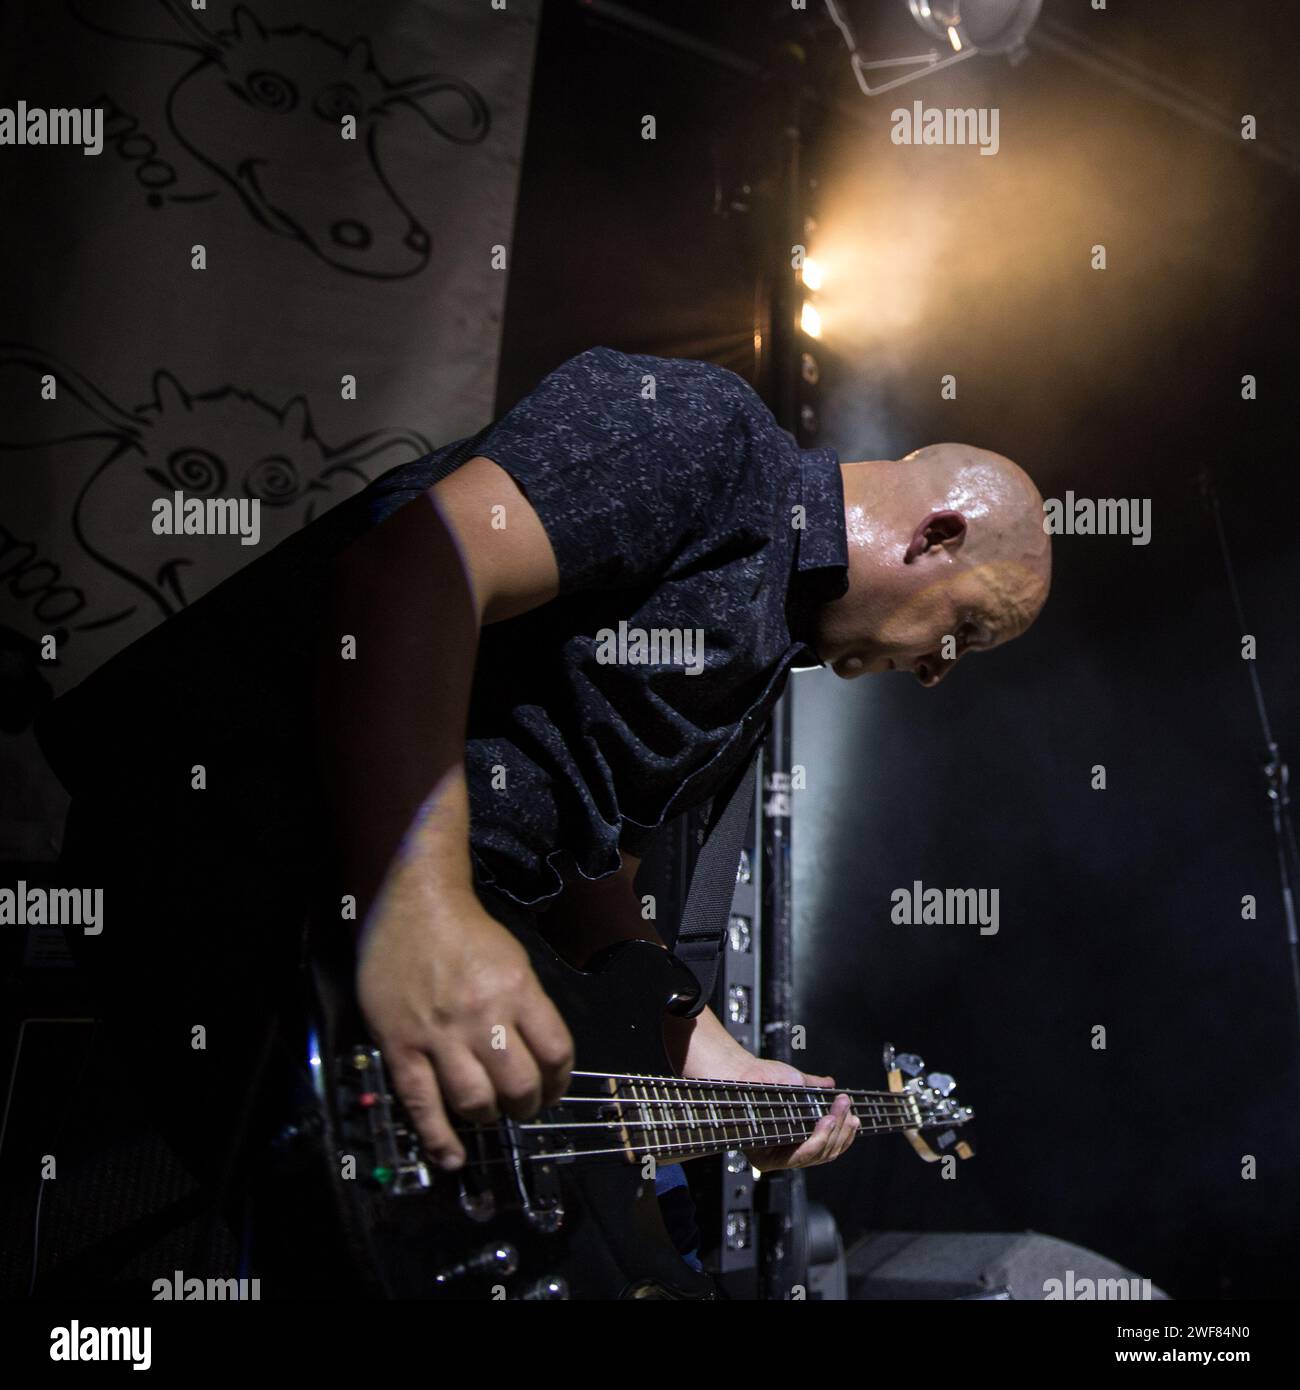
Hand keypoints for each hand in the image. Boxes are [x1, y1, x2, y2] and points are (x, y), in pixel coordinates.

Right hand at [356, 882, 573, 1170]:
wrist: (416, 902)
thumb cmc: (468, 931)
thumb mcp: (516, 960)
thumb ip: (528, 1008)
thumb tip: (538, 1056)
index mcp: (518, 991)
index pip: (556, 1053)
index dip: (559, 1082)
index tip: (552, 1091)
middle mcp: (483, 1015)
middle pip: (519, 1085)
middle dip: (526, 1105)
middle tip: (520, 1104)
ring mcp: (440, 1033)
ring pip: (474, 1101)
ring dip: (488, 1118)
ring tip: (488, 1114)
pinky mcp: (402, 1045)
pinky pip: (421, 1103)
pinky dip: (438, 1137)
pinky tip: (451, 1155)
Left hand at [731, 1056, 859, 1172]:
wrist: (741, 1073)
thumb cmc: (763, 1078)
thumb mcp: (796, 1083)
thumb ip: (814, 1088)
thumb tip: (830, 1084)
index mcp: (793, 1139)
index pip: (826, 1148)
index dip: (844, 1136)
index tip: (855, 1118)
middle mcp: (785, 1152)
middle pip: (826, 1154)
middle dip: (843, 1133)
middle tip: (850, 1111)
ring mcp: (776, 1157)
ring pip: (816, 1156)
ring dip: (834, 1133)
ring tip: (839, 1113)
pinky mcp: (765, 1159)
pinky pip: (799, 1157)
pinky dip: (817, 1139)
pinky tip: (827, 1122)